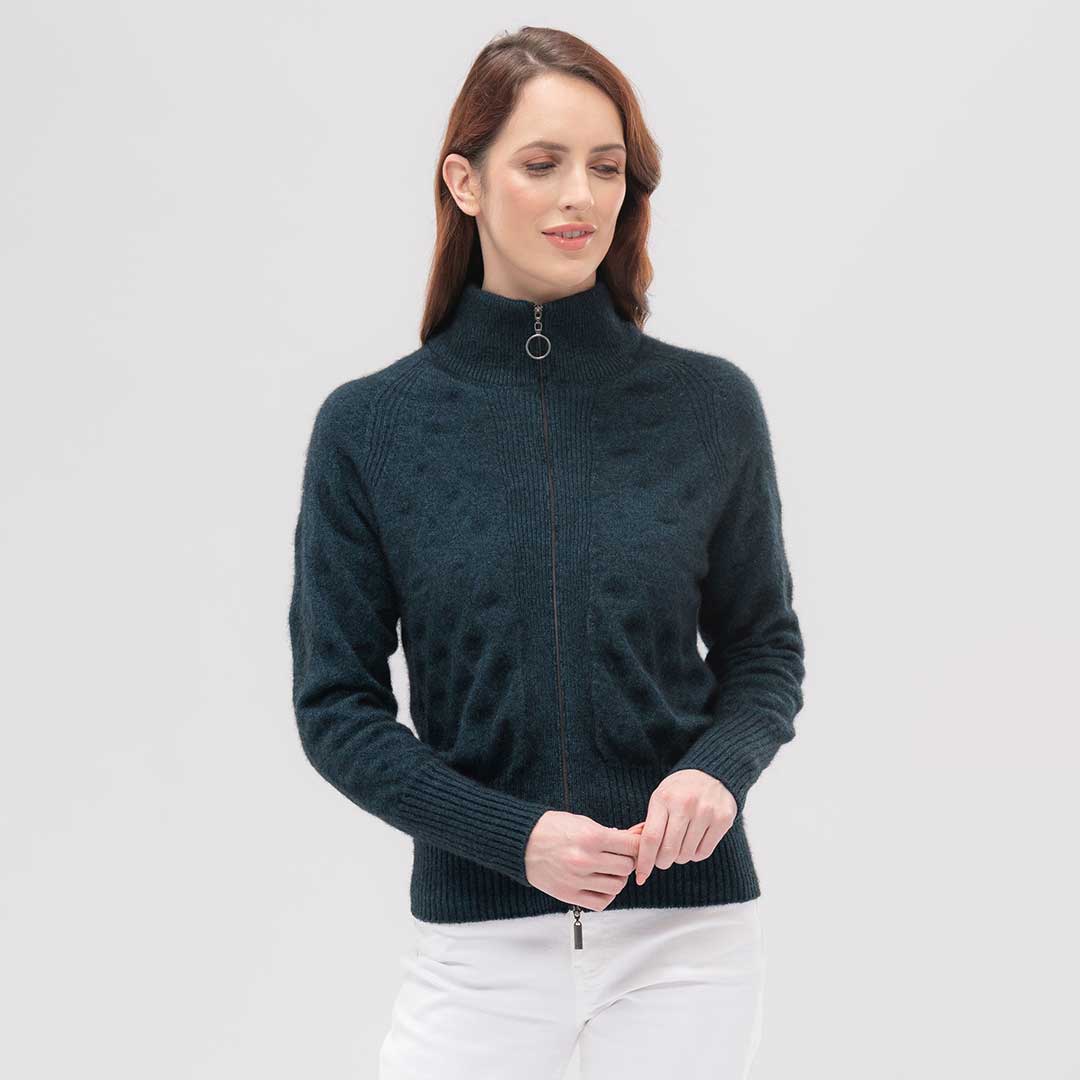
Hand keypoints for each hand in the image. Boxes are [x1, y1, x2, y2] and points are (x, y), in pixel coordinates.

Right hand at [525, 810, 642, 910]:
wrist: (522, 843)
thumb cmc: (551, 828)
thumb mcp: (581, 821)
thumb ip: (607, 834)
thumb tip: (632, 841)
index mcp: (591, 837)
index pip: (631, 846)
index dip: (637, 845)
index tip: (635, 845)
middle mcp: (586, 860)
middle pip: (627, 867)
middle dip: (627, 861)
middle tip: (619, 856)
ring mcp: (578, 880)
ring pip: (617, 886)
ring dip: (617, 878)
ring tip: (608, 870)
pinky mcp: (569, 895)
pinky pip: (601, 902)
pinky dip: (606, 895)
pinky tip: (600, 885)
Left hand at [632, 770, 736, 885]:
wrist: (711, 773)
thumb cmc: (679, 791)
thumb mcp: (660, 799)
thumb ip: (651, 825)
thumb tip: (639, 858)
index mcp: (663, 799)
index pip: (651, 838)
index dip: (645, 862)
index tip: (641, 877)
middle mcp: (685, 804)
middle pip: (669, 851)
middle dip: (662, 862)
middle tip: (662, 859)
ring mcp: (706, 811)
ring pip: (686, 854)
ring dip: (680, 857)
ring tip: (680, 845)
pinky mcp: (723, 819)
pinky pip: (704, 852)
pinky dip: (695, 855)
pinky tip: (694, 842)